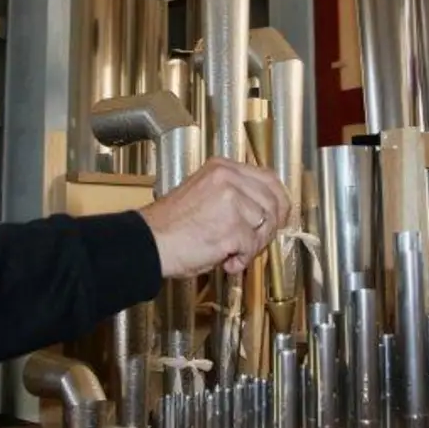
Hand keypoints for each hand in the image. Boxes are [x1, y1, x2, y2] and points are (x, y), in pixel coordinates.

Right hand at [137, 158, 290, 278]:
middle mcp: (229, 179)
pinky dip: (241, 259)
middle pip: (273, 203)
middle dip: (269, 227)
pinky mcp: (233, 227)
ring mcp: (232, 201)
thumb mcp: (204, 192)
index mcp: (222, 168)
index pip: (269, 178)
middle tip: (254, 242)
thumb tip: (263, 210)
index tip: (279, 216)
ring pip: (265, 226)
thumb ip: (234, 194)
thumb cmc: (171, 225)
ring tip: (231, 251)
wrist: (149, 242)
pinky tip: (225, 259)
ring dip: (252, 246)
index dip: (279, 201)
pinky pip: (252, 247)